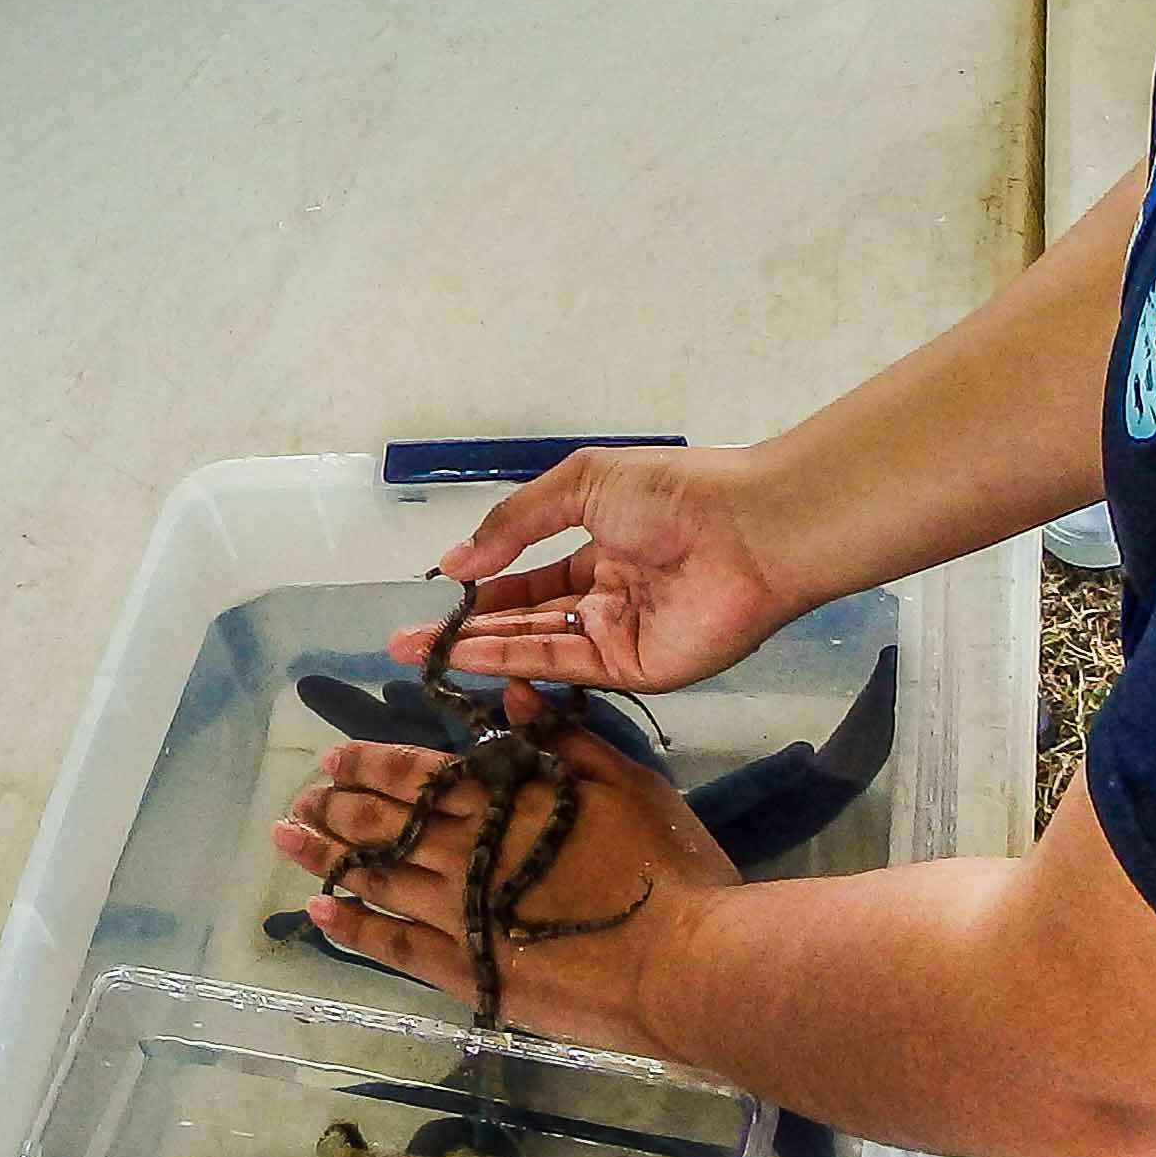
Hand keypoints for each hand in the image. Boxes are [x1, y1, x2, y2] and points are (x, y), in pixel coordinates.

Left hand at [270, 701, 739, 1052]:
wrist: (686, 965)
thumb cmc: (670, 869)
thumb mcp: (630, 785)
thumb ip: (565, 741)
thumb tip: (510, 698)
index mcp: (508, 798)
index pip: (419, 773)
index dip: (369, 764)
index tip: (332, 759)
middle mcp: (470, 850)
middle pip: (384, 822)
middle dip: (335, 806)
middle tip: (301, 798)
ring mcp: (462, 914)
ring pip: (376, 877)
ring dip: (326, 855)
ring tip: (287, 839)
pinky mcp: (470, 971)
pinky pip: (393, 947)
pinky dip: (352, 926)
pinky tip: (320, 911)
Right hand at [411, 440, 802, 694]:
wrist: (747, 531)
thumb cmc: (671, 494)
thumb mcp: (579, 486)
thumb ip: (514, 524)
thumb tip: (454, 563)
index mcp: (603, 545)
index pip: (533, 579)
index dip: (485, 589)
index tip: (437, 596)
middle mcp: (608, 595)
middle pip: (528, 620)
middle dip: (468, 629)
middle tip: (408, 642)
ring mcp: (621, 636)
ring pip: (538, 645)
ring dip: (481, 648)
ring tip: (422, 652)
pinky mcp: (634, 670)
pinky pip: (565, 664)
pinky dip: (515, 661)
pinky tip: (469, 654)